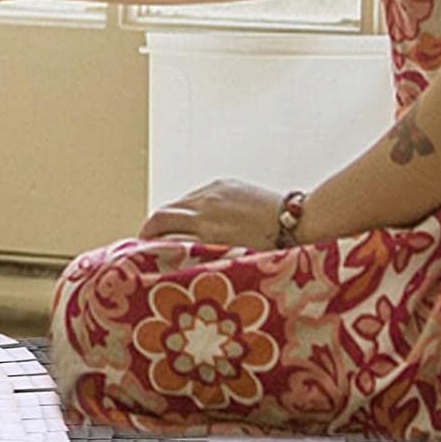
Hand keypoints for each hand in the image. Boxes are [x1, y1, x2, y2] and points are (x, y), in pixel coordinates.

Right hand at [138, 178, 284, 251]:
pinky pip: (198, 194)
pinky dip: (192, 206)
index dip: (146, 235)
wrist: (299, 222)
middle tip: (149, 239)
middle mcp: (206, 207)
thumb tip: (181, 258)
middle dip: (152, 225)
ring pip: (180, 202)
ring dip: (173, 216)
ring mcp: (214, 192)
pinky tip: (200, 218)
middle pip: (164, 211)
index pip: (160, 224)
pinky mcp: (225, 183)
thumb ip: (203, 254)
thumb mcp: (232, 258)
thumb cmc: (271, 250)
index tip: (141, 246)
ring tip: (175, 230)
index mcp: (206, 228)